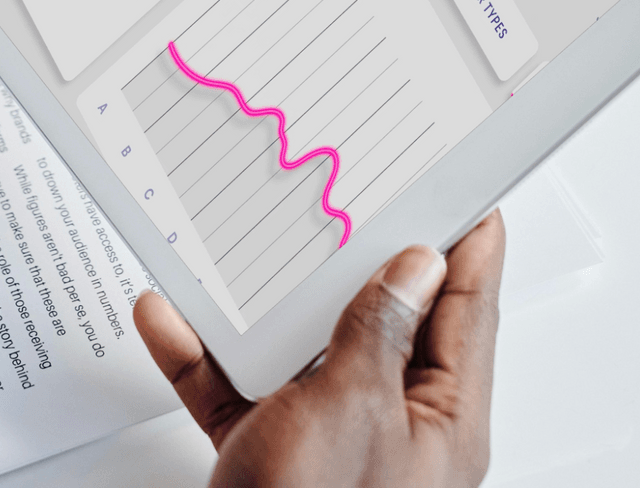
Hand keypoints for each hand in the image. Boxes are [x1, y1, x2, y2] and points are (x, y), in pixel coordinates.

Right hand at [135, 211, 504, 487]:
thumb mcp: (350, 409)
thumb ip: (379, 332)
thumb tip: (411, 267)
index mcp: (441, 418)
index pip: (467, 307)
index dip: (468, 239)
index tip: (463, 183)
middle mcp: (392, 426)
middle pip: (380, 320)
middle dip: (350, 259)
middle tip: (341, 196)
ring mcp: (329, 441)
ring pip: (300, 349)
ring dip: (258, 305)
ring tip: (238, 251)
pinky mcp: (270, 457)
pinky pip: (239, 390)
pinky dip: (203, 356)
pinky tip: (171, 320)